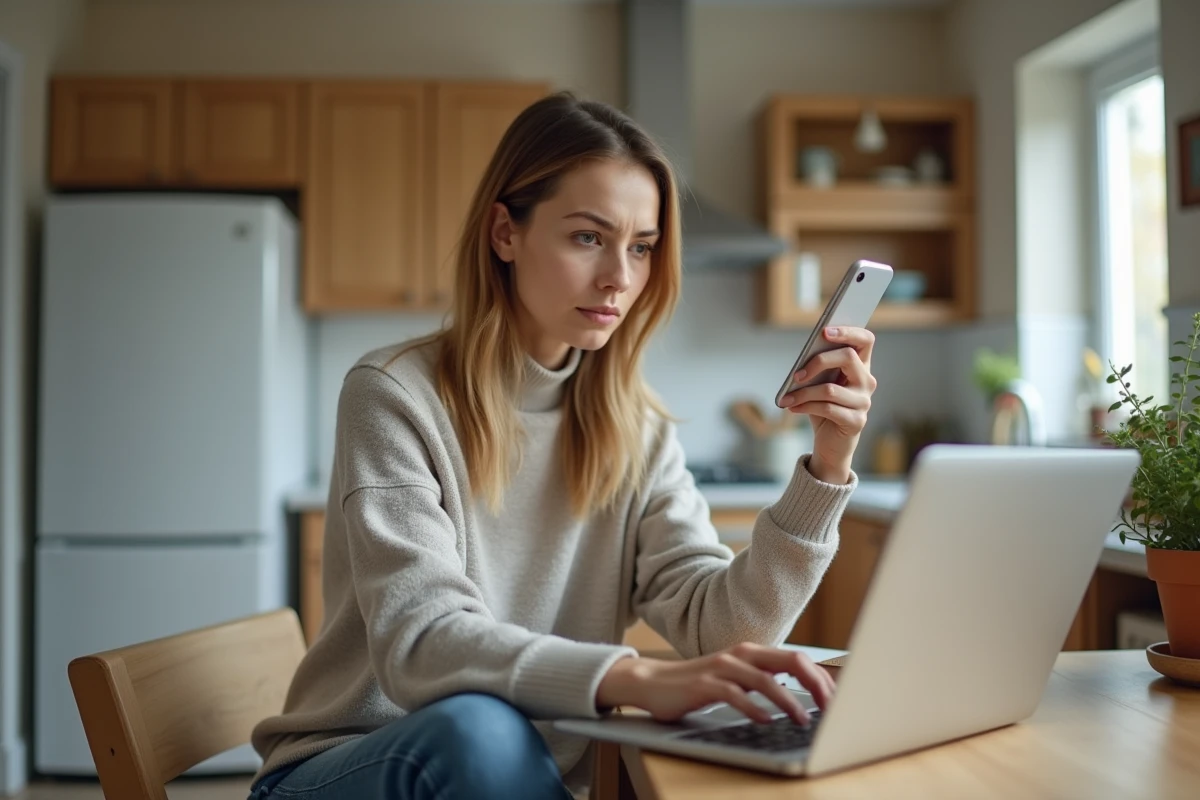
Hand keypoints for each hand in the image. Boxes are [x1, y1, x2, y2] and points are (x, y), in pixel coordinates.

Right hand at [596, 642, 834, 724]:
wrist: (653, 682)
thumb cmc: (699, 684)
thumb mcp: (738, 679)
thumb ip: (765, 681)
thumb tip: (804, 696)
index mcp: (754, 653)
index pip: (799, 660)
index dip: (823, 680)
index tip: (839, 702)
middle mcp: (742, 655)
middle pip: (790, 662)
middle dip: (817, 685)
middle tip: (833, 710)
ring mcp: (722, 667)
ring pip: (765, 680)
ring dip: (789, 702)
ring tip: (804, 721)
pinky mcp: (704, 684)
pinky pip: (734, 694)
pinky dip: (753, 709)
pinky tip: (766, 721)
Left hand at [778, 326, 876, 482]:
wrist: (831, 443)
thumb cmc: (824, 408)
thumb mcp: (820, 385)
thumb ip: (818, 369)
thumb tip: (803, 356)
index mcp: (861, 367)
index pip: (865, 340)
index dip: (848, 332)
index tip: (824, 332)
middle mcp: (867, 382)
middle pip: (848, 357)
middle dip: (818, 362)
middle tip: (797, 374)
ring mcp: (864, 402)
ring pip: (830, 388)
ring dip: (803, 393)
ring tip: (787, 398)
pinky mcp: (856, 421)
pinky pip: (827, 408)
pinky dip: (805, 406)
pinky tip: (792, 407)